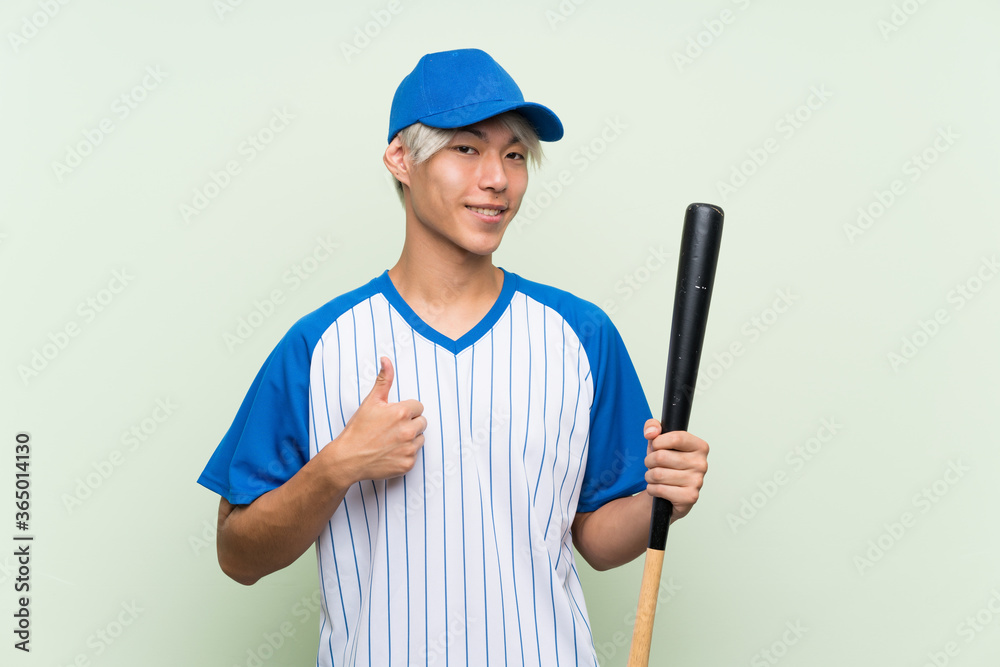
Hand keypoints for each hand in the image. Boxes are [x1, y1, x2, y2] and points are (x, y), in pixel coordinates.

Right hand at [325, 356, 425, 485]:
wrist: (347, 459)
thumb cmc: (358, 430)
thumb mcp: (370, 402)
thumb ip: (383, 380)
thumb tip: (386, 360)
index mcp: (401, 413)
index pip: (418, 407)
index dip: (406, 410)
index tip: (394, 416)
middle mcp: (408, 431)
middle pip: (422, 422)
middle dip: (410, 423)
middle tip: (392, 428)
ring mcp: (409, 449)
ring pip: (420, 439)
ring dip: (410, 439)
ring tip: (391, 440)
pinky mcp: (407, 464)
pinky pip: (414, 455)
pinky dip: (405, 454)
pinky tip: (391, 452)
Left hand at [642, 420, 708, 522]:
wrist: (667, 494)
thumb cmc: (665, 466)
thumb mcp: (658, 443)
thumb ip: (652, 427)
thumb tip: (651, 432)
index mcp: (699, 447)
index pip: (676, 438)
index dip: (658, 442)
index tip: (656, 446)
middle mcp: (702, 464)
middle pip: (662, 457)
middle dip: (649, 461)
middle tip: (652, 464)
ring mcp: (697, 481)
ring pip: (658, 474)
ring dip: (649, 476)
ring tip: (654, 477)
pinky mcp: (689, 497)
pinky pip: (660, 489)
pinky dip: (652, 489)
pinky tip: (657, 489)